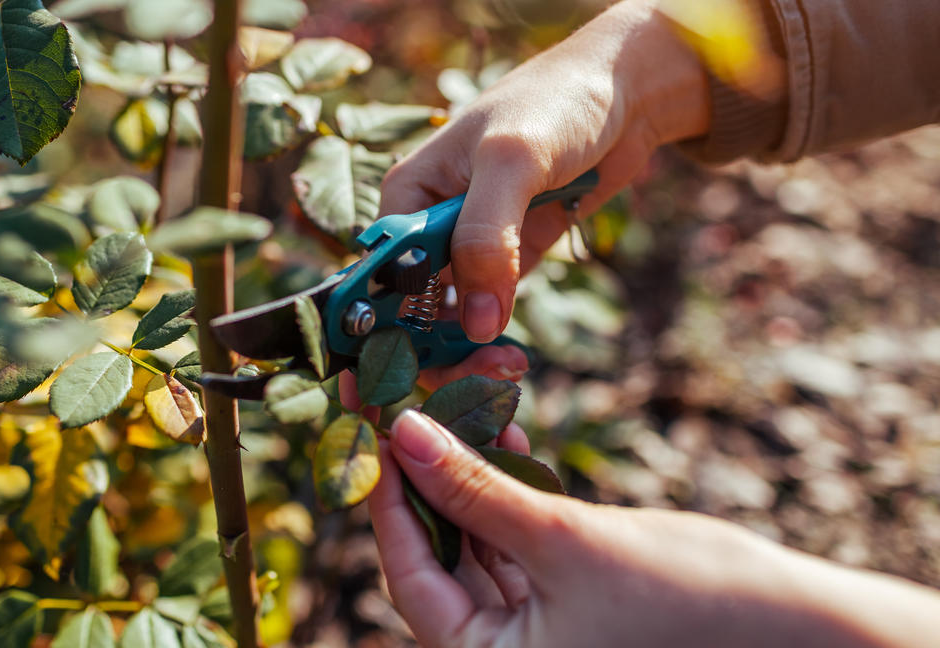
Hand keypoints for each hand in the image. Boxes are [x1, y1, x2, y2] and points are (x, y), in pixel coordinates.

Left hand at [369, 409, 939, 647]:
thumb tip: (402, 435)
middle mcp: (500, 646)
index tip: (376, 431)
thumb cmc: (682, 600)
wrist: (787, 619)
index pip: (408, 576)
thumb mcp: (562, 540)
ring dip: (467, 471)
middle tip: (408, 408)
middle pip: (436, 553)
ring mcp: (532, 619)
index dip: (389, 500)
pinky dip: (506, 485)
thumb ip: (475, 490)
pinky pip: (513, 534)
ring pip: (474, 537)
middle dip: (426, 476)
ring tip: (462, 405)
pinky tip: (503, 431)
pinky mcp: (562, 589)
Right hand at [379, 0, 710, 342]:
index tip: (402, 370)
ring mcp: (470, 247)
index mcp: (408, 195)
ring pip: (449, 319)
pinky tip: (511, 359)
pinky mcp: (509, 260)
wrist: (623, 94)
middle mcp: (429, 225)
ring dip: (468, 353)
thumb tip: (475, 322)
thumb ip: (487, 237)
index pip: (378, 274)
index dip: (382, 327)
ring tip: (506, 367)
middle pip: (408, 307)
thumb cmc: (555, 104)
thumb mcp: (513, 161)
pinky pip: (489, 312)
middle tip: (476, 374)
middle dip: (432, 349)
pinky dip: (494, 341)